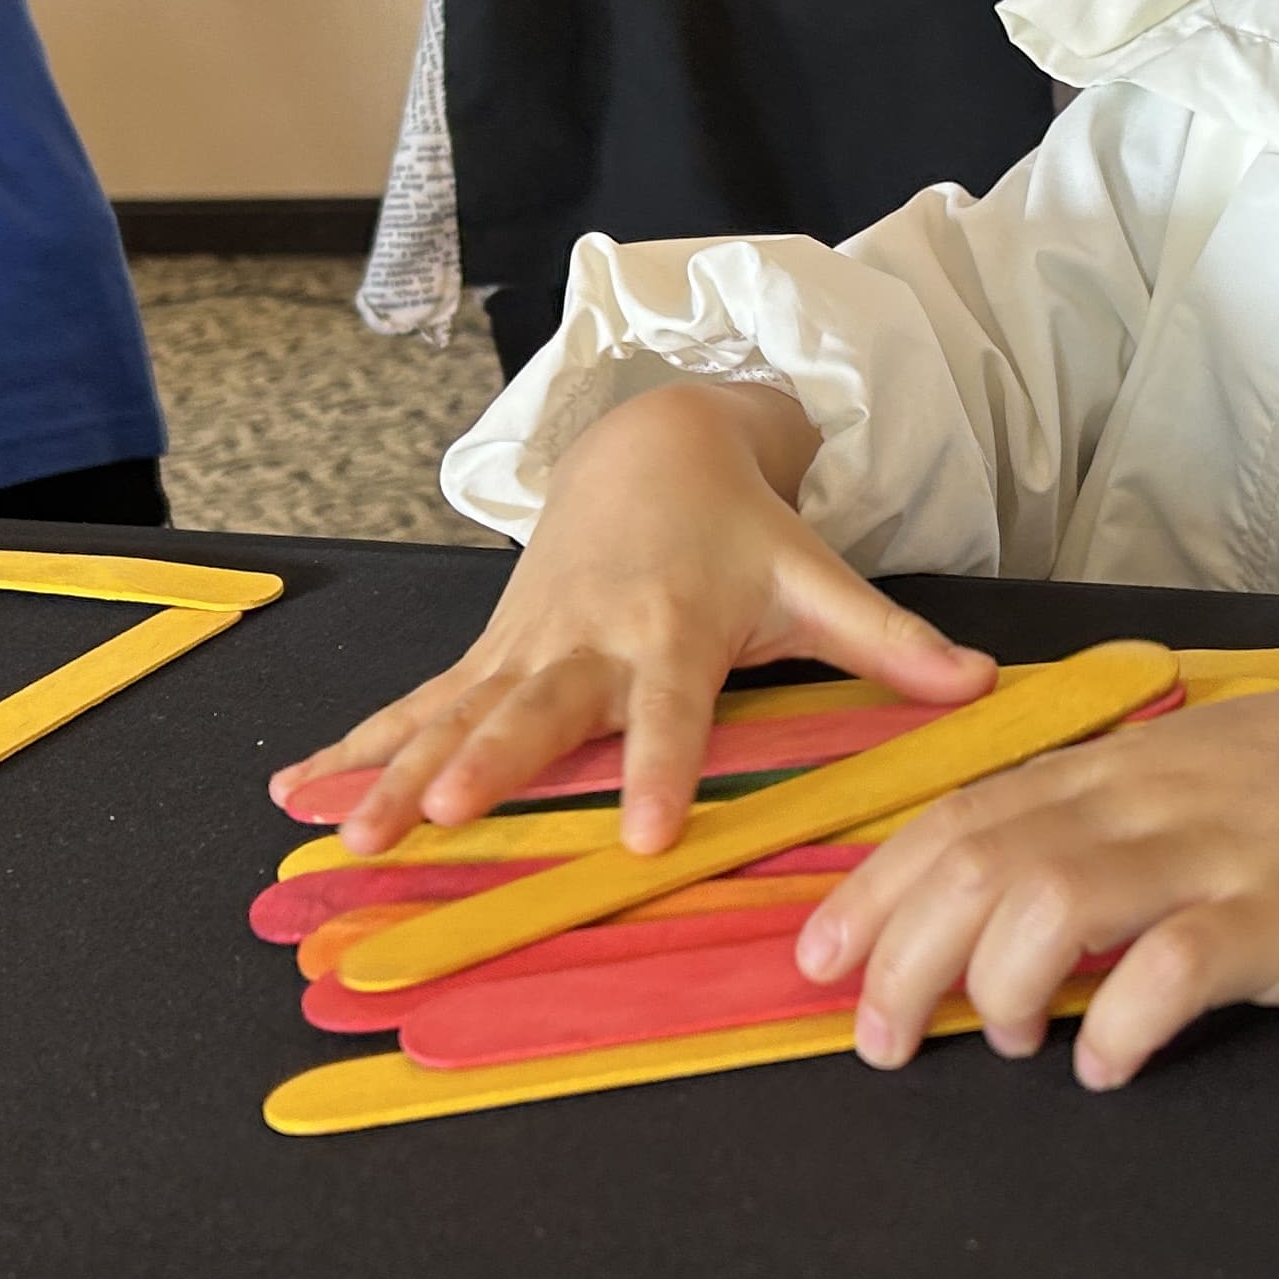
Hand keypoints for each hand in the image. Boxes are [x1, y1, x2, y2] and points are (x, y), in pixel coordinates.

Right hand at [269, 382, 996, 858]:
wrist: (652, 444)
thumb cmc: (744, 530)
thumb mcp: (818, 577)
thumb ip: (894, 640)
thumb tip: (985, 684)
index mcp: (672, 629)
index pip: (669, 711)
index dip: (658, 767)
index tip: (642, 833)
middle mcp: (587, 640)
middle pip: (533, 711)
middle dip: (484, 764)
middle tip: (442, 817)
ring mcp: (524, 646)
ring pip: (453, 713)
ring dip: (395, 771)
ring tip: (345, 832)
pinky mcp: (489, 653)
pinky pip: (414, 707)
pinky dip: (353, 748)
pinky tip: (293, 796)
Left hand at [796, 606, 1278, 1087]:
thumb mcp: (1202, 776)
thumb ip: (1112, 828)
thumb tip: (1019, 911)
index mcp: (1118, 771)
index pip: (961, 817)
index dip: (874, 890)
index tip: (816, 960)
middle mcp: (1147, 802)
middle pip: (981, 862)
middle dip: (902, 954)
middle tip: (877, 1040)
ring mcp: (1217, 853)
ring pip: (1054, 899)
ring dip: (997, 983)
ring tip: (999, 1042)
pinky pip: (1180, 963)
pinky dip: (1120, 1021)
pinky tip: (1106, 1067)